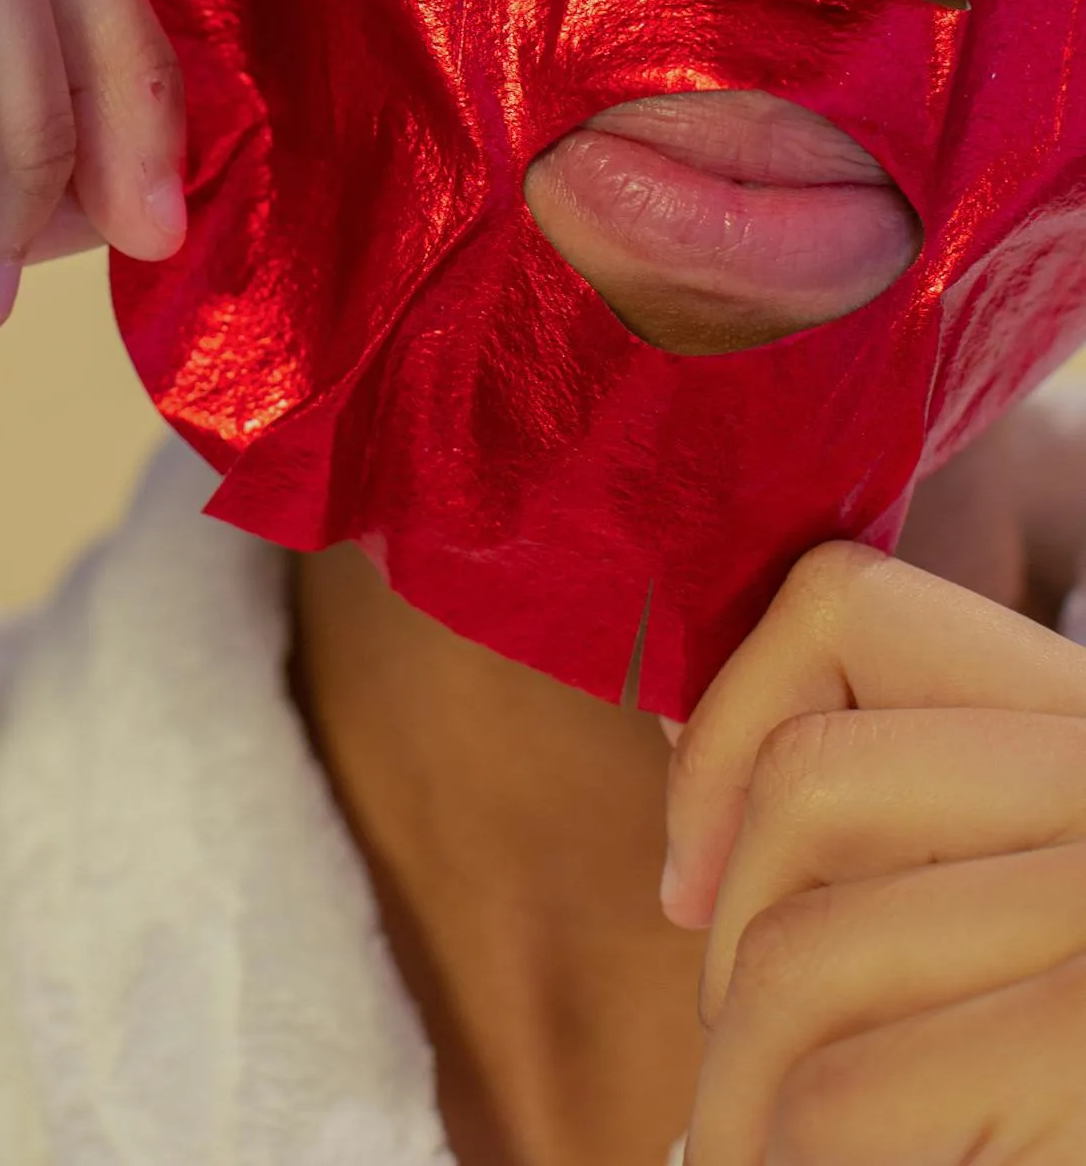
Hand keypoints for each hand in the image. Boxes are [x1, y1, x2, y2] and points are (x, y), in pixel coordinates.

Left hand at [662, 540, 1085, 1162]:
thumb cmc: (1031, 1067)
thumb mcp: (995, 891)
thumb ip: (870, 799)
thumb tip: (671, 722)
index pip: (847, 606)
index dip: (727, 723)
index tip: (689, 873)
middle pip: (804, 782)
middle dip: (728, 944)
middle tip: (747, 1063)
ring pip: (798, 951)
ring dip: (742, 1083)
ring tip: (765, 1143)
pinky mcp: (1083, 1045)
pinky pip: (834, 1098)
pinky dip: (781, 1158)